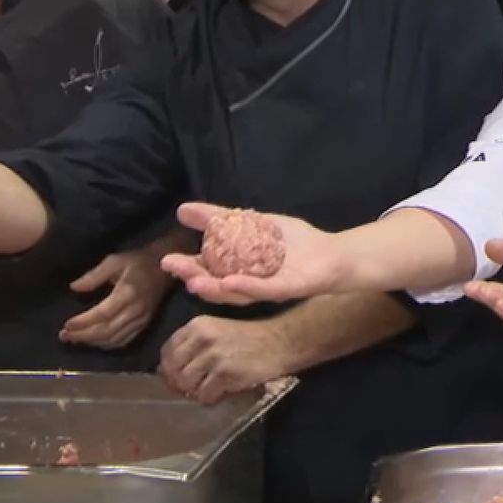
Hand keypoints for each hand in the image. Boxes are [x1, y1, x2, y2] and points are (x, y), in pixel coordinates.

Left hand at [60, 247, 175, 349]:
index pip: (103, 314)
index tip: (66, 325)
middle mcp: (136, 310)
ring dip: (93, 342)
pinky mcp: (144, 325)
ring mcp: (142, 320)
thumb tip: (74, 288)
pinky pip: (124, 341)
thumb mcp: (115, 261)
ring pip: (115, 339)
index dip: (84, 322)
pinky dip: (107, 345)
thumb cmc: (138, 262)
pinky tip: (94, 342)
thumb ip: (94, 275)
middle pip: (107, 330)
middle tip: (64, 336)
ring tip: (74, 340)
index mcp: (128, 292)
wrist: (165, 270)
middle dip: (83, 336)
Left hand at [159, 315, 292, 405]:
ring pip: (186, 383)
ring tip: (210, 388)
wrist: (281, 342)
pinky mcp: (225, 373)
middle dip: (180, 382)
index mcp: (197, 325)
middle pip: (173, 369)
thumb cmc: (250, 338)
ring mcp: (214, 356)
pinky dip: (211, 398)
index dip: (169, 367)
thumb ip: (193, 345)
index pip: (167, 351)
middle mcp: (202, 338)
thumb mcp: (218, 331)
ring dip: (196, 390)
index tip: (179, 376)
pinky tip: (222, 391)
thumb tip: (166, 371)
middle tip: (194, 387)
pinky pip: (205, 395)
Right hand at [160, 202, 345, 305]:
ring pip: (235, 294)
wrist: (336, 254)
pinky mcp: (286, 290)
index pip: (208, 271)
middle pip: (216, 286)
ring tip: (194, 280)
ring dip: (213, 288)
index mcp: (240, 271)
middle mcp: (250, 285)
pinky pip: (263, 291)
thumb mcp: (255, 222)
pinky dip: (246, 287)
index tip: (167, 260)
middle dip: (193, 278)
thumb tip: (183, 209)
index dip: (188, 268)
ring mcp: (267, 289)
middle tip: (173, 268)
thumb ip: (221, 217)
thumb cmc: (296, 242)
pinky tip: (229, 282)